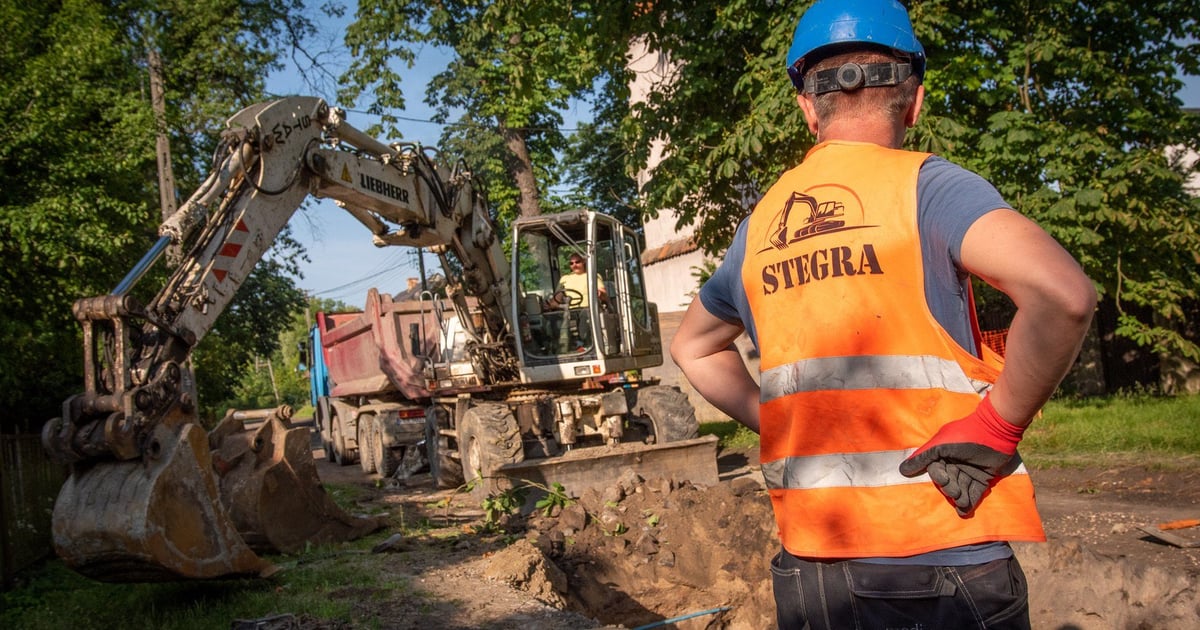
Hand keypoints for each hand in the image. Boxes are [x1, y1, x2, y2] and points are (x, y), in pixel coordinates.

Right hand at [898, 395, 1025, 516]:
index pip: (937, 471)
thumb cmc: (965, 436)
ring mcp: (970, 470)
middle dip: (951, 489)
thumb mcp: (940, 445)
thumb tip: (902, 470)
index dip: (940, 478)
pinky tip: (966, 511)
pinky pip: (975, 492)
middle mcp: (955, 463)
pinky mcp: (984, 477)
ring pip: (962, 488)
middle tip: (956, 492)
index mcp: (943, 454)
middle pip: (949, 482)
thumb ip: (922, 458)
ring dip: (960, 498)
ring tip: (962, 503)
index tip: (945, 480)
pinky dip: (971, 502)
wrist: (995, 431)